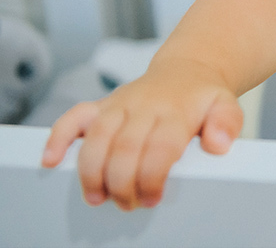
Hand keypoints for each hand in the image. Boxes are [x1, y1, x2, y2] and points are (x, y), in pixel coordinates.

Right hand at [40, 58, 243, 209]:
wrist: (187, 71)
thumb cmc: (203, 98)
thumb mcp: (225, 106)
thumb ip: (226, 123)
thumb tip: (218, 145)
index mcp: (175, 111)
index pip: (159, 147)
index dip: (151, 177)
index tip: (152, 198)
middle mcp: (143, 106)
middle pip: (124, 147)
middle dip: (122, 183)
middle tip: (128, 204)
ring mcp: (119, 104)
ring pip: (96, 137)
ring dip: (91, 172)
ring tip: (97, 198)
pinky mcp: (101, 106)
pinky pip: (73, 117)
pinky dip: (58, 138)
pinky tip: (49, 161)